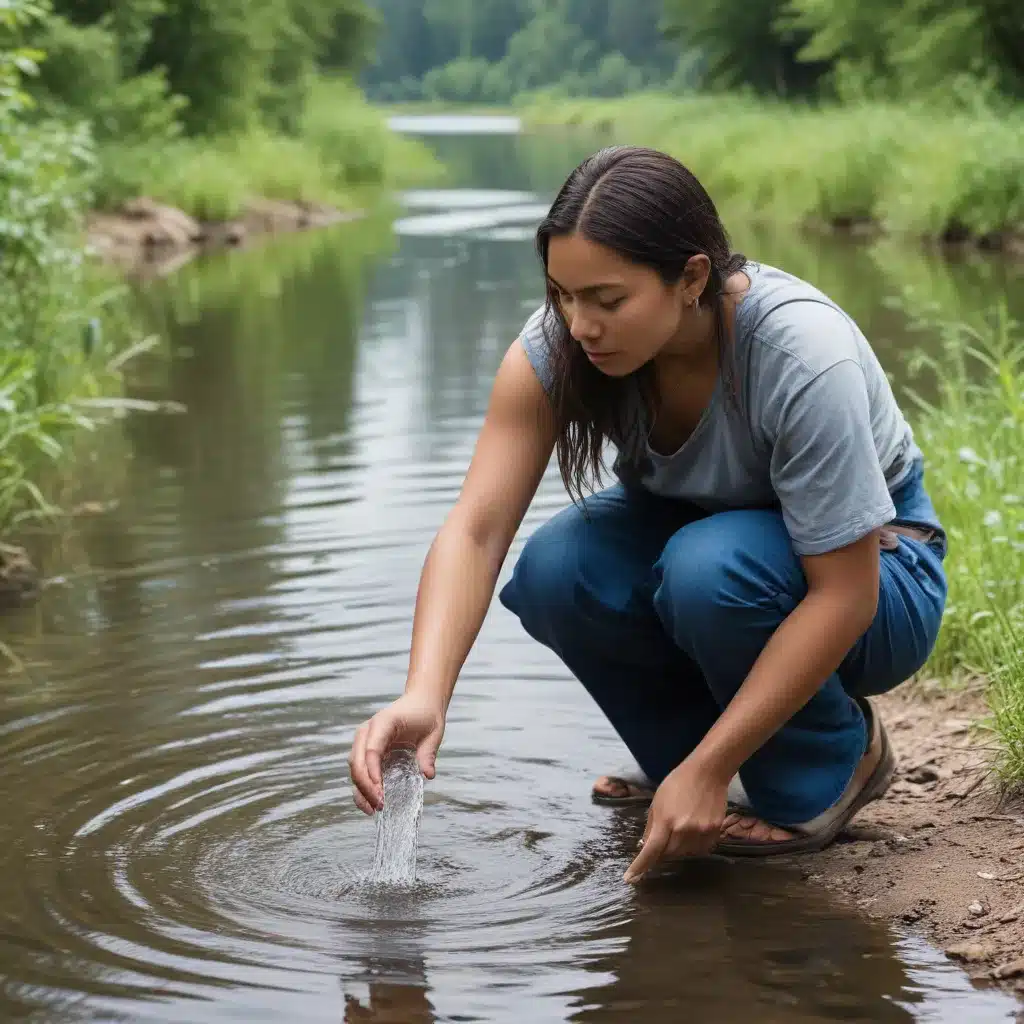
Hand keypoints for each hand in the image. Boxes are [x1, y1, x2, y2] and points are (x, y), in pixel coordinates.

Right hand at [348, 692, 444, 814]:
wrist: (420, 701)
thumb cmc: (426, 715)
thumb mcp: (433, 733)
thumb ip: (428, 753)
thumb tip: (428, 775)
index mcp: (384, 722)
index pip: (371, 749)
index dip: (372, 773)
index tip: (380, 793)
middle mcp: (368, 730)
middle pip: (357, 761)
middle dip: (365, 786)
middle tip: (380, 805)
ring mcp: (364, 739)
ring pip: (354, 767)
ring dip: (361, 790)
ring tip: (374, 809)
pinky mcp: (365, 749)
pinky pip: (359, 769)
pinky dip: (362, 787)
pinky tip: (369, 803)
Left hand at [623, 759, 728, 882]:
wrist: (707, 772)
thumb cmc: (677, 783)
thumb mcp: (658, 801)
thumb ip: (651, 826)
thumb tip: (645, 846)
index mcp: (665, 820)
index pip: (651, 850)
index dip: (640, 866)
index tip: (630, 879)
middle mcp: (683, 829)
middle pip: (669, 855)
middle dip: (662, 850)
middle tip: (664, 836)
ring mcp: (700, 832)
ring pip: (685, 854)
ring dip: (679, 848)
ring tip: (681, 828)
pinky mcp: (714, 832)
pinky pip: (701, 850)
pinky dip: (694, 846)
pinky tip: (694, 830)